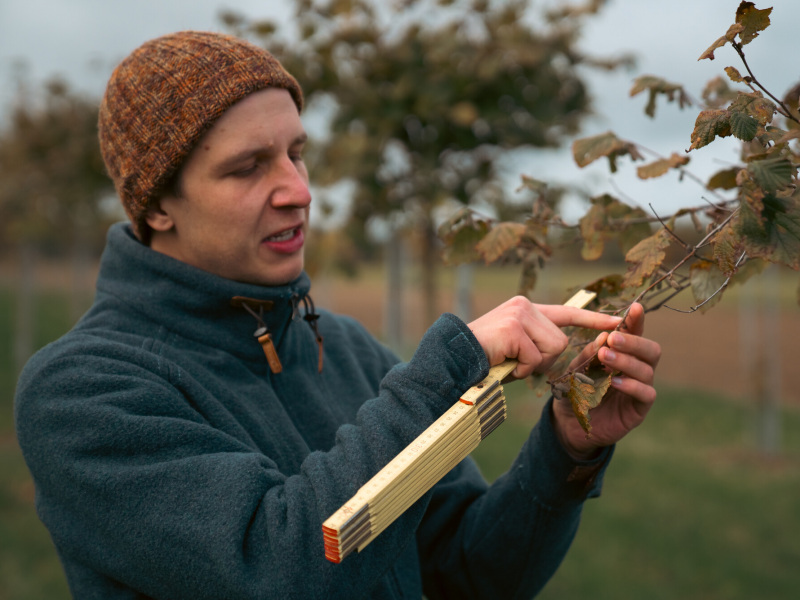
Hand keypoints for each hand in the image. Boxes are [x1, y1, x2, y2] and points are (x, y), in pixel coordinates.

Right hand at [467, 296, 622, 378]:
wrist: (454, 357)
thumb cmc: (484, 358)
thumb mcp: (515, 347)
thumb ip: (535, 343)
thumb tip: (559, 349)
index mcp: (526, 309)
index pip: (567, 312)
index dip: (592, 319)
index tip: (616, 321)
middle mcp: (524, 306)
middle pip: (560, 340)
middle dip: (542, 360)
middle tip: (517, 363)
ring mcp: (519, 314)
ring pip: (551, 348)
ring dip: (532, 365)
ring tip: (509, 362)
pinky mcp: (514, 328)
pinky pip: (534, 358)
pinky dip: (521, 369)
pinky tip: (504, 364)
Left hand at [551, 302, 661, 458]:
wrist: (570, 423)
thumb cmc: (576, 391)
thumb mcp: (577, 368)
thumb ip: (589, 354)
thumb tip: (603, 336)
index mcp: (624, 354)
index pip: (635, 334)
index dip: (637, 321)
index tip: (635, 308)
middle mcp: (637, 369)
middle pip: (651, 349)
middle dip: (633, 342)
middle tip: (612, 339)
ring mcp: (641, 388)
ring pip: (647, 369)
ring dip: (627, 361)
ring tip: (606, 357)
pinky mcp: (639, 409)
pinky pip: (645, 393)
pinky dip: (631, 385)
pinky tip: (614, 382)